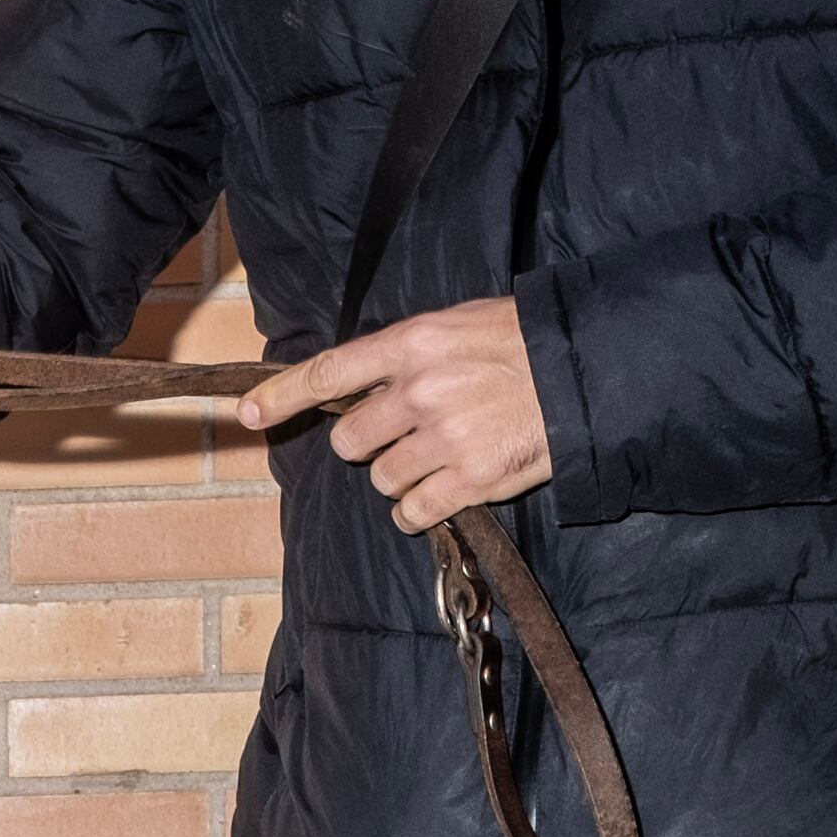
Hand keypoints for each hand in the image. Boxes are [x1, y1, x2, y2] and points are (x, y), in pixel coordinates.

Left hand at [241, 295, 551, 533]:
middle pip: (350, 439)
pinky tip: (437, 494)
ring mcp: (445, 438)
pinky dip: (416, 510)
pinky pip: (412, 511)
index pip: (331, 371)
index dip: (282, 395)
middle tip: (402, 435)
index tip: (249, 412)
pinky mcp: (471, 479)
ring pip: (381, 478)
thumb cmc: (523, 343)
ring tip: (436, 457)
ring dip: (398, 476)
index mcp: (414, 344)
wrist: (587, 369)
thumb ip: (408, 355)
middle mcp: (420, 391)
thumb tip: (362, 382)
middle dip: (367, 443)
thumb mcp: (460, 325)